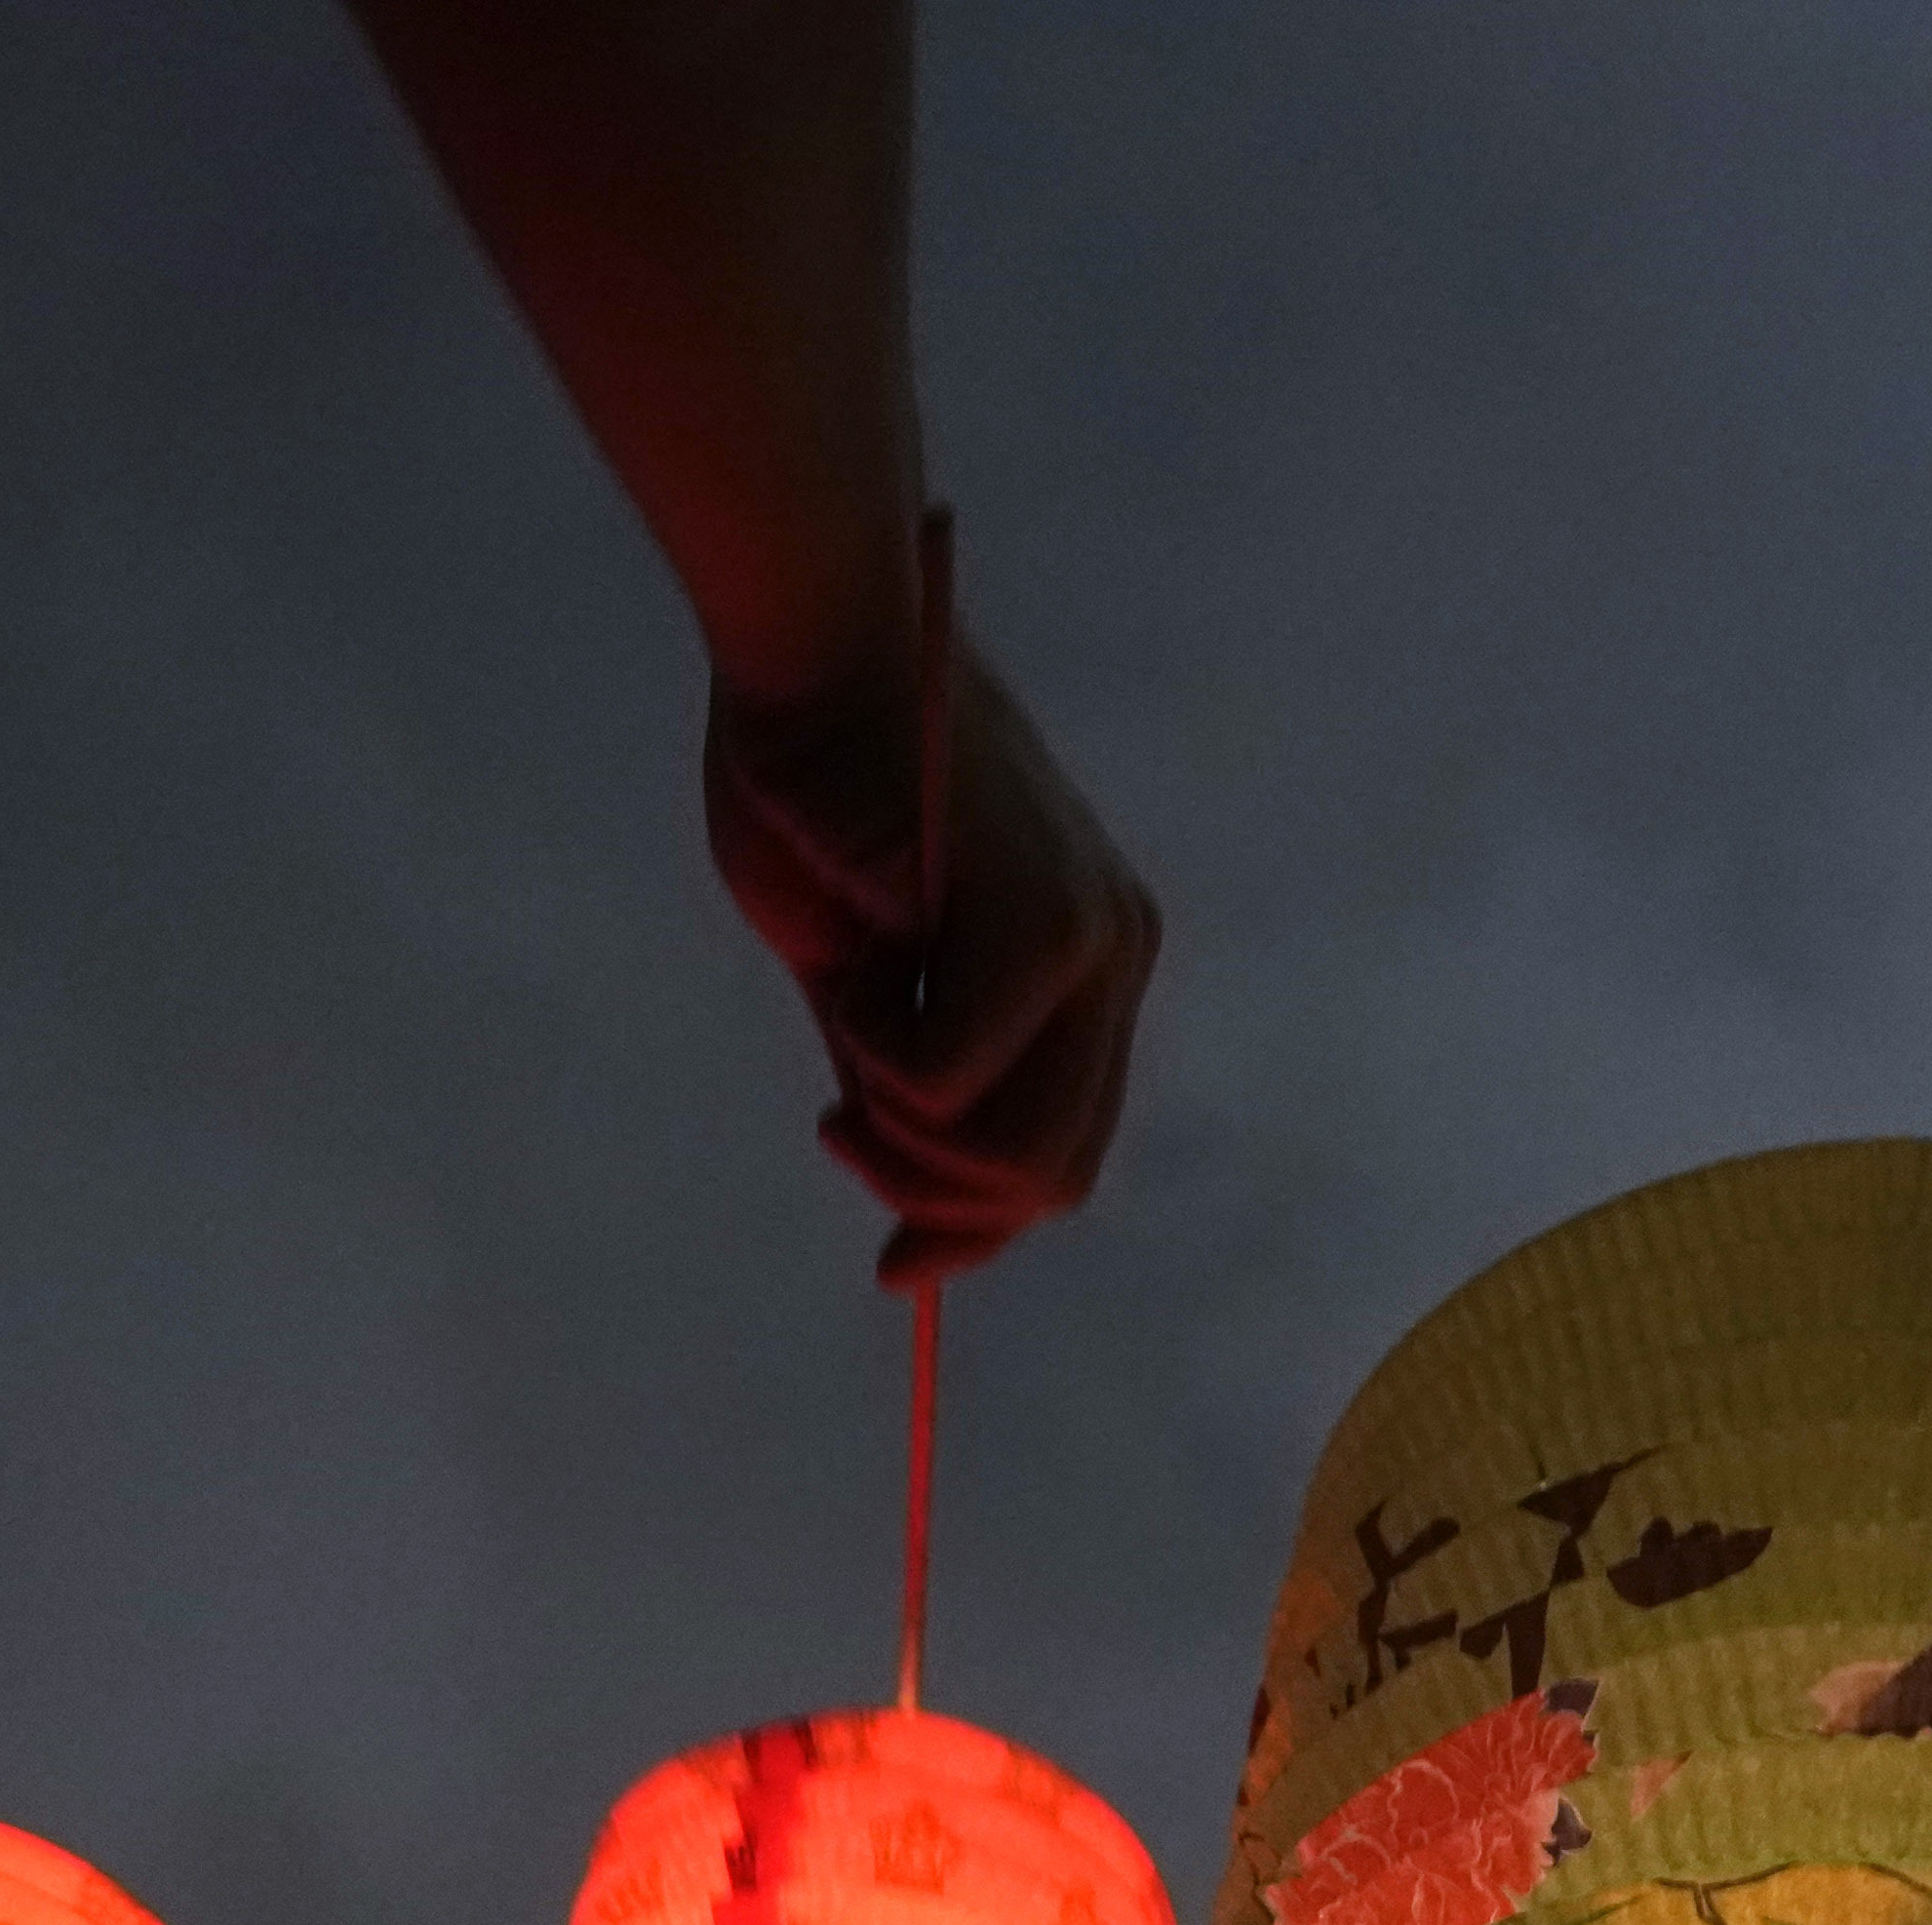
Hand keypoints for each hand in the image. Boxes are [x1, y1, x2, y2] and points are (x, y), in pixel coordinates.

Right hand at [706, 632, 1158, 1292]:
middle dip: (934, 1200)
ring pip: (1007, 1151)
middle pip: (1052, 1175)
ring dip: (896, 1133)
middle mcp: (1116, 955)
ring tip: (843, 1028)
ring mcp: (1096, 944)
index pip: (1062, 1144)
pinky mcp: (1047, 933)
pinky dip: (869, 1056)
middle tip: (836, 1136)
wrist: (815, 652)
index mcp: (1086, 960)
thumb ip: (900, 1068)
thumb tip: (907, 1184)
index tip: (896, 1265)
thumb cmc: (817, 779)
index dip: (977, 1226)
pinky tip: (853, 962)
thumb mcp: (860, 965)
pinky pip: (943, 1086)